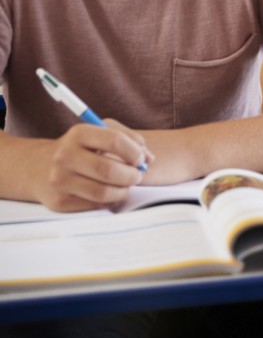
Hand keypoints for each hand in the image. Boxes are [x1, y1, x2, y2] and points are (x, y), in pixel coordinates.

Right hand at [33, 120, 150, 211]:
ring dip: (123, 191)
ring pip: (104, 192)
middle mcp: (65, 156)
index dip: (134, 152)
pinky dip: (109, 201)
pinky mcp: (59, 201)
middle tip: (137, 176)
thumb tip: (148, 159)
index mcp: (78, 134)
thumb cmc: (82, 148)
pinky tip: (109, 193)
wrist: (40, 167)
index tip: (140, 159)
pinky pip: (95, 205)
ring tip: (125, 185)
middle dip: (132, 176)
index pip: (114, 141)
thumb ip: (131, 139)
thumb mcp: (102, 132)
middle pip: (109, 171)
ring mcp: (59, 180)